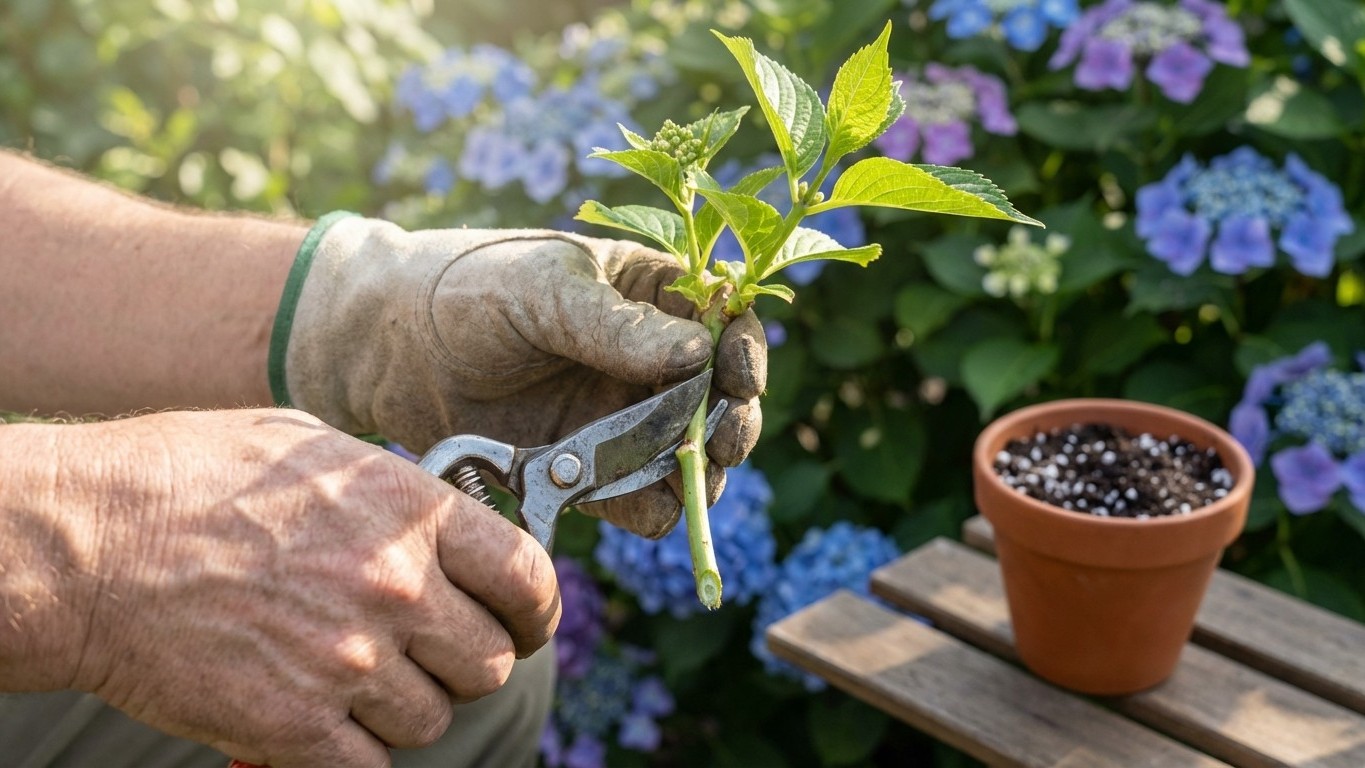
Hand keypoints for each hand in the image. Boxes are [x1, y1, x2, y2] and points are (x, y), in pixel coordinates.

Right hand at [68, 409, 558, 766]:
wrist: (87, 547)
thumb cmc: (187, 478)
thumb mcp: (311, 448)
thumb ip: (393, 491)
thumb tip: (443, 523)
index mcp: (408, 513)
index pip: (527, 577)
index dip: (537, 607)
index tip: (526, 620)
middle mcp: (393, 588)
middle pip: (491, 662)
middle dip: (467, 659)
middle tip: (429, 651)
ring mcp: (348, 663)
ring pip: (433, 718)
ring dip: (406, 705)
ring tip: (354, 674)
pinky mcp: (295, 726)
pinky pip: (372, 766)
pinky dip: (356, 752)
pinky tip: (323, 715)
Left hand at [282, 220, 766, 537]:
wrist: (384, 348)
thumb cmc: (466, 289)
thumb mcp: (544, 290)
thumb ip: (618, 328)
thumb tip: (700, 355)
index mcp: (649, 294)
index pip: (724, 320)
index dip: (744, 349)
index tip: (739, 375)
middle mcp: (648, 359)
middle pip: (721, 397)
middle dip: (732, 419)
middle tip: (720, 438)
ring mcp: (622, 419)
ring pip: (692, 456)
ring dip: (702, 470)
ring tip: (689, 474)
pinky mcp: (591, 472)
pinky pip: (645, 500)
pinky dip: (658, 509)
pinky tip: (649, 501)